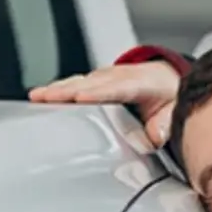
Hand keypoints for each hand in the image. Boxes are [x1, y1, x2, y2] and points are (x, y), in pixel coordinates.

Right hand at [28, 60, 180, 146]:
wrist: (164, 78)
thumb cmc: (167, 95)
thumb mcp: (174, 109)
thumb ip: (165, 124)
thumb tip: (155, 136)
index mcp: (141, 82)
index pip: (117, 88)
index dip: (98, 92)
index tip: (80, 97)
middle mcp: (119, 76)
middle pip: (90, 83)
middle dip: (67, 90)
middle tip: (46, 96)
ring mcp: (105, 77)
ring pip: (79, 81)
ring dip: (57, 88)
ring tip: (37, 96)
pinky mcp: (95, 81)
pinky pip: (75, 84)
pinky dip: (58, 89)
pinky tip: (40, 96)